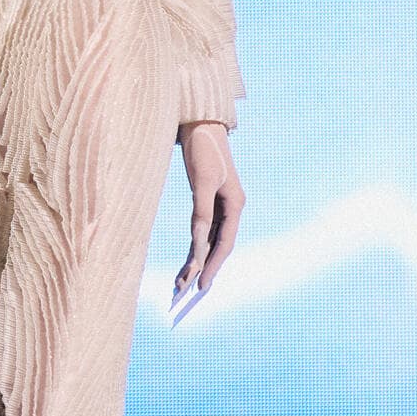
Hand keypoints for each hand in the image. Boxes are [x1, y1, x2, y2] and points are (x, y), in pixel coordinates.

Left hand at [172, 121, 244, 324]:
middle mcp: (231, 207)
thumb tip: (198, 239)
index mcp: (235, 204)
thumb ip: (201, 210)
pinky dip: (195, 245)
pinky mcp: (208, 200)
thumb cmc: (202, 148)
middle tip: (185, 292)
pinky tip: (188, 259)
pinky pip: (204, 229)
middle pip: (218, 246)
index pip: (224, 243)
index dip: (211, 265)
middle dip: (203, 269)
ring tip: (181, 282)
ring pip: (210, 240)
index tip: (199, 285)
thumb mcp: (201, 179)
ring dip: (197, 260)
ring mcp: (221, 204)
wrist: (200, 123)